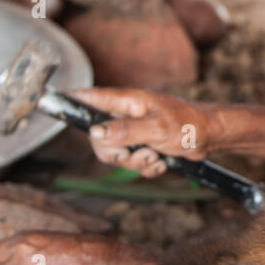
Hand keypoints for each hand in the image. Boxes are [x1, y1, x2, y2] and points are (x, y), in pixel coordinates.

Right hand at [76, 87, 220, 176]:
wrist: (211, 138)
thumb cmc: (189, 124)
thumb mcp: (157, 129)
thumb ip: (126, 131)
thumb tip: (96, 132)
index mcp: (128, 101)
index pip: (91, 98)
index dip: (72, 101)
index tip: (52, 103)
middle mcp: (127, 115)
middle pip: (99, 138)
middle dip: (116, 153)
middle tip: (134, 153)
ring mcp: (134, 131)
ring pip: (115, 155)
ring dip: (135, 163)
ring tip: (156, 156)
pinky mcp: (143, 146)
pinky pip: (132, 163)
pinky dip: (146, 167)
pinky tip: (161, 162)